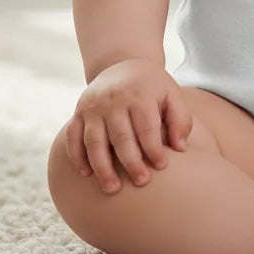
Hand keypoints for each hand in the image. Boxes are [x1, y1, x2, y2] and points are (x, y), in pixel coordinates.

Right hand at [64, 58, 192, 193]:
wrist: (123, 65)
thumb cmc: (152, 88)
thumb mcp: (172, 95)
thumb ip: (180, 119)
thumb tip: (180, 148)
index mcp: (139, 95)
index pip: (146, 127)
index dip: (153, 148)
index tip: (161, 166)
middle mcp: (114, 100)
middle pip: (121, 136)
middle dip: (130, 162)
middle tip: (141, 182)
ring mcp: (93, 106)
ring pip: (94, 140)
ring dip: (102, 167)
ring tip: (112, 188)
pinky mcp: (79, 112)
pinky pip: (73, 136)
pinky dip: (77, 156)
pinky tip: (86, 174)